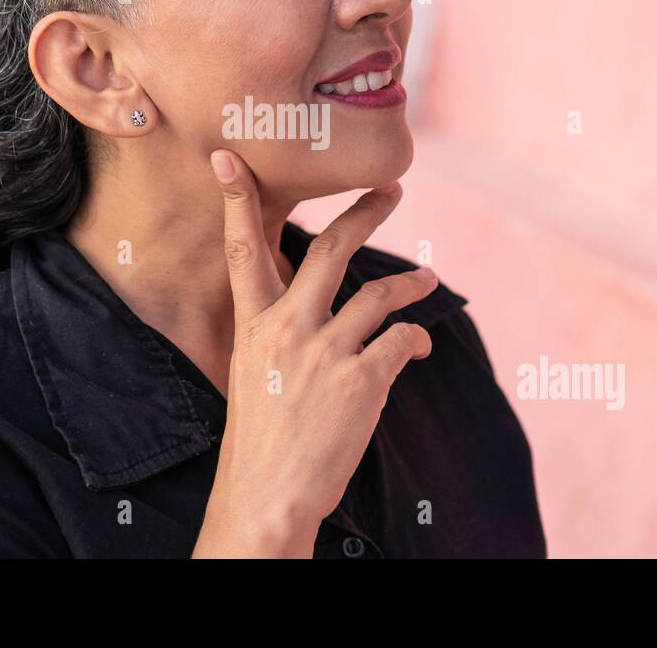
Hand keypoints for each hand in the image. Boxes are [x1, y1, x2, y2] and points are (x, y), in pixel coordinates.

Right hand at [191, 148, 436, 557]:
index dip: (236, 199)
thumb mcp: (253, 374)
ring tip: (427, 279)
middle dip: (365, 212)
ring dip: (412, 282)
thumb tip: (308, 307)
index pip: (242, 248)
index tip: (229, 158)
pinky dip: (418, 338)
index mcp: (253, 325)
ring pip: (381, 292)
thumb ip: (275, 333)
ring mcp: (326, 351)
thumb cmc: (261, 441)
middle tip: (390, 190)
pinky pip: (404, 338)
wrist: (265, 499)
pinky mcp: (363, 379)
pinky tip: (421, 346)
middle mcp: (287, 328)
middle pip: (331, 249)